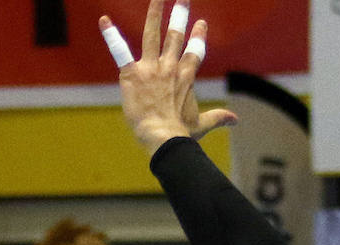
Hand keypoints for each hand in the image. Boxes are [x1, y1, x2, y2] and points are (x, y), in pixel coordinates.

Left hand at [102, 0, 236, 154]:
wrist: (163, 137)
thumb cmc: (181, 133)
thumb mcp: (202, 124)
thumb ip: (218, 117)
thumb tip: (236, 119)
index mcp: (186, 77)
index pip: (194, 52)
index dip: (198, 37)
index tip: (201, 23)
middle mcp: (170, 67)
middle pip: (176, 36)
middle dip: (180, 14)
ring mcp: (150, 68)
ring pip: (152, 34)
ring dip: (154, 13)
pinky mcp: (132, 74)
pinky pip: (121, 51)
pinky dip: (111, 35)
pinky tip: (103, 20)